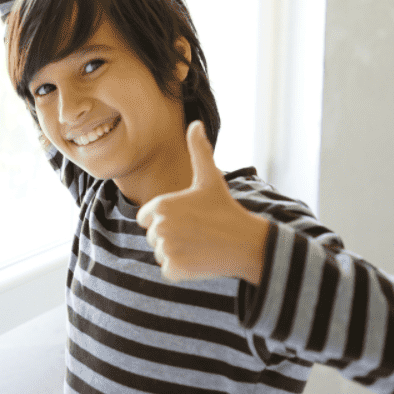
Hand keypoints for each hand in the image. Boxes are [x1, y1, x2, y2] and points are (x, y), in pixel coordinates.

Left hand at [137, 121, 270, 283]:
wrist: (247, 243)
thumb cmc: (225, 209)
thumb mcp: (210, 178)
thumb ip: (198, 150)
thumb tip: (196, 123)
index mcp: (160, 205)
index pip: (146, 218)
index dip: (165, 219)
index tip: (187, 218)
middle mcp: (159, 227)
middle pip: (153, 237)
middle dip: (172, 236)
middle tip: (197, 232)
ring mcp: (166, 249)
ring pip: (160, 254)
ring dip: (177, 253)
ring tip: (200, 244)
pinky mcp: (174, 270)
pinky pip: (168, 270)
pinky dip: (181, 269)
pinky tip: (200, 259)